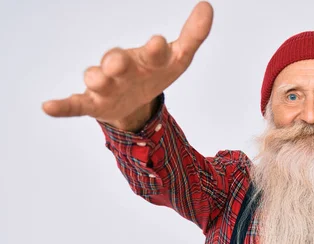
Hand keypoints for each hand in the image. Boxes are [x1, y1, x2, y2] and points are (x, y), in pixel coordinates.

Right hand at [41, 1, 212, 128]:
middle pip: (116, 61)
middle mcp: (122, 67)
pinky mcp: (93, 104)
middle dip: (117, 61)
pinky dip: (62, 106)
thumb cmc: (154, 73)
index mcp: (145, 58)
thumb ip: (192, 36)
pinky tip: (48, 107)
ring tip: (96, 80)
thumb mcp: (177, 60)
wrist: (136, 101)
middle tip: (119, 62)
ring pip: (96, 79)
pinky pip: (74, 104)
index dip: (156, 50)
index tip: (159, 43)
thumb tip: (207, 6)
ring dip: (96, 79)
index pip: (153, 53)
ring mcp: (106, 85)